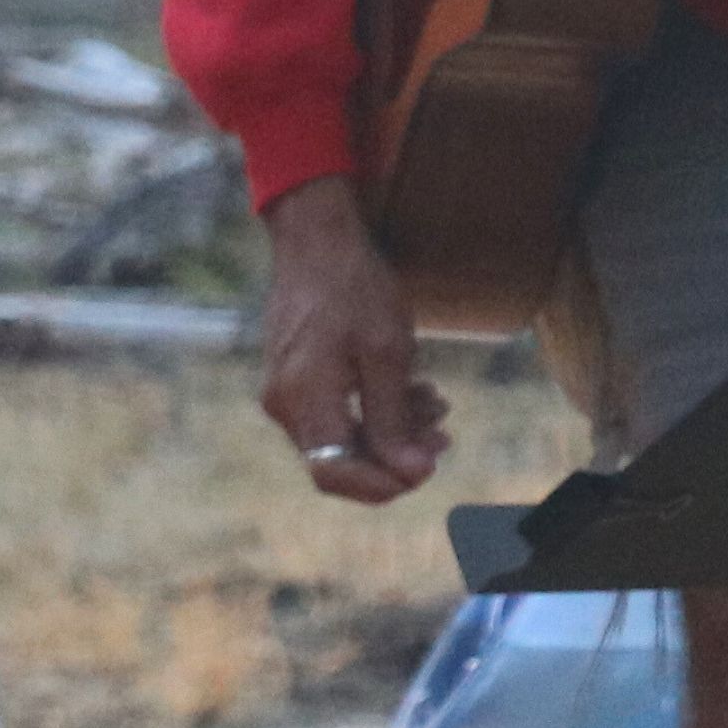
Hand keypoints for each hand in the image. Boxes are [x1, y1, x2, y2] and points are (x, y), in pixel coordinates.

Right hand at [253, 175, 445, 501]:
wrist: (316, 241)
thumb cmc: (353, 288)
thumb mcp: (387, 353)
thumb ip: (393, 417)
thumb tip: (409, 472)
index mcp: (304, 399)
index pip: (334, 475)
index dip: (383, 485)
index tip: (428, 468)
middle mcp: (285, 403)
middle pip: (340, 460)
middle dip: (395, 455)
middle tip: (442, 434)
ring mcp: (285, 390)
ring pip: (342, 437)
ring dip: (391, 429)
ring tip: (434, 401)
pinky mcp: (294, 377)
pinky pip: (334, 413)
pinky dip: (372, 410)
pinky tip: (407, 389)